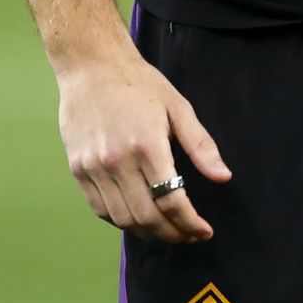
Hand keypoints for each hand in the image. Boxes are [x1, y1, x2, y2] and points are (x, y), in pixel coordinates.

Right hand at [56, 51, 231, 242]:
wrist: (92, 67)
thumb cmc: (139, 84)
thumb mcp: (178, 107)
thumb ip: (200, 145)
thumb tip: (224, 177)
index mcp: (147, 145)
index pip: (171, 200)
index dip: (190, 223)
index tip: (204, 231)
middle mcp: (117, 161)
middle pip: (147, 217)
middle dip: (173, 234)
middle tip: (189, 235)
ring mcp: (94, 167)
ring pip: (123, 219)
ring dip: (148, 233)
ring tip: (167, 230)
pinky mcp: (78, 170)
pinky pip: (101, 209)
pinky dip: (122, 221)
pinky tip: (139, 218)